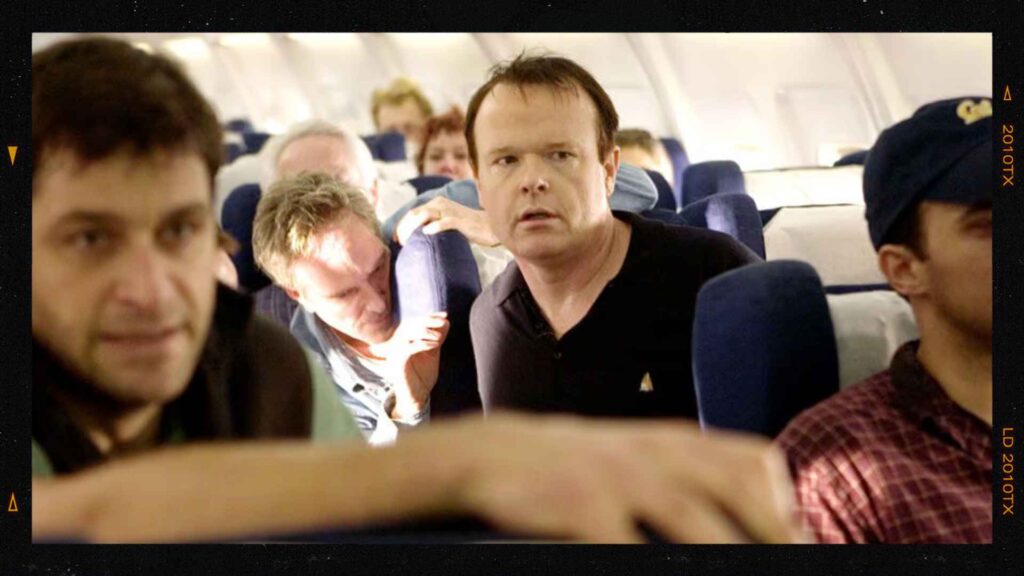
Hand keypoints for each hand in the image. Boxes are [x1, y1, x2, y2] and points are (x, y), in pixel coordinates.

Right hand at [372, 312, 449, 417]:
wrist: (416, 397)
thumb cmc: (422, 375)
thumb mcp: (432, 353)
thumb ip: (437, 338)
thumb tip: (446, 322)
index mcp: (403, 340)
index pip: (414, 321)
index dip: (429, 316)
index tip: (444, 315)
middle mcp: (396, 344)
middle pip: (409, 324)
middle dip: (428, 320)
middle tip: (443, 321)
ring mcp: (395, 353)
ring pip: (407, 333)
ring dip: (425, 331)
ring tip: (439, 337)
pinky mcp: (397, 363)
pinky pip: (407, 348)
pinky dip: (423, 344)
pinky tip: (435, 345)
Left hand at [395, 197, 499, 247]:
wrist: (490, 227)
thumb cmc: (468, 228)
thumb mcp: (446, 222)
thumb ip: (432, 224)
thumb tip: (415, 237)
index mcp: (436, 203)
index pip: (412, 212)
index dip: (401, 225)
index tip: (396, 239)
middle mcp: (441, 203)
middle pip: (415, 213)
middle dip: (404, 228)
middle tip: (399, 242)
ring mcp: (450, 211)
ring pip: (425, 215)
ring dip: (413, 228)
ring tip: (407, 241)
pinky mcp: (460, 220)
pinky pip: (444, 222)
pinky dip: (434, 227)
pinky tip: (426, 233)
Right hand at [426, 413, 809, 543]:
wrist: (490, 454)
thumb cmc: (571, 464)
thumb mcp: (631, 454)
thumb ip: (681, 470)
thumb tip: (747, 502)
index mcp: (669, 440)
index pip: (748, 458)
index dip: (782, 499)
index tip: (802, 536)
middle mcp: (652, 452)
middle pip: (736, 488)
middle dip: (776, 530)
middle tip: (801, 560)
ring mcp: (618, 476)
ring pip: (694, 521)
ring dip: (729, 553)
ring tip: (752, 575)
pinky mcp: (582, 503)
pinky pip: (629, 549)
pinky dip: (648, 564)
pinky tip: (654, 574)